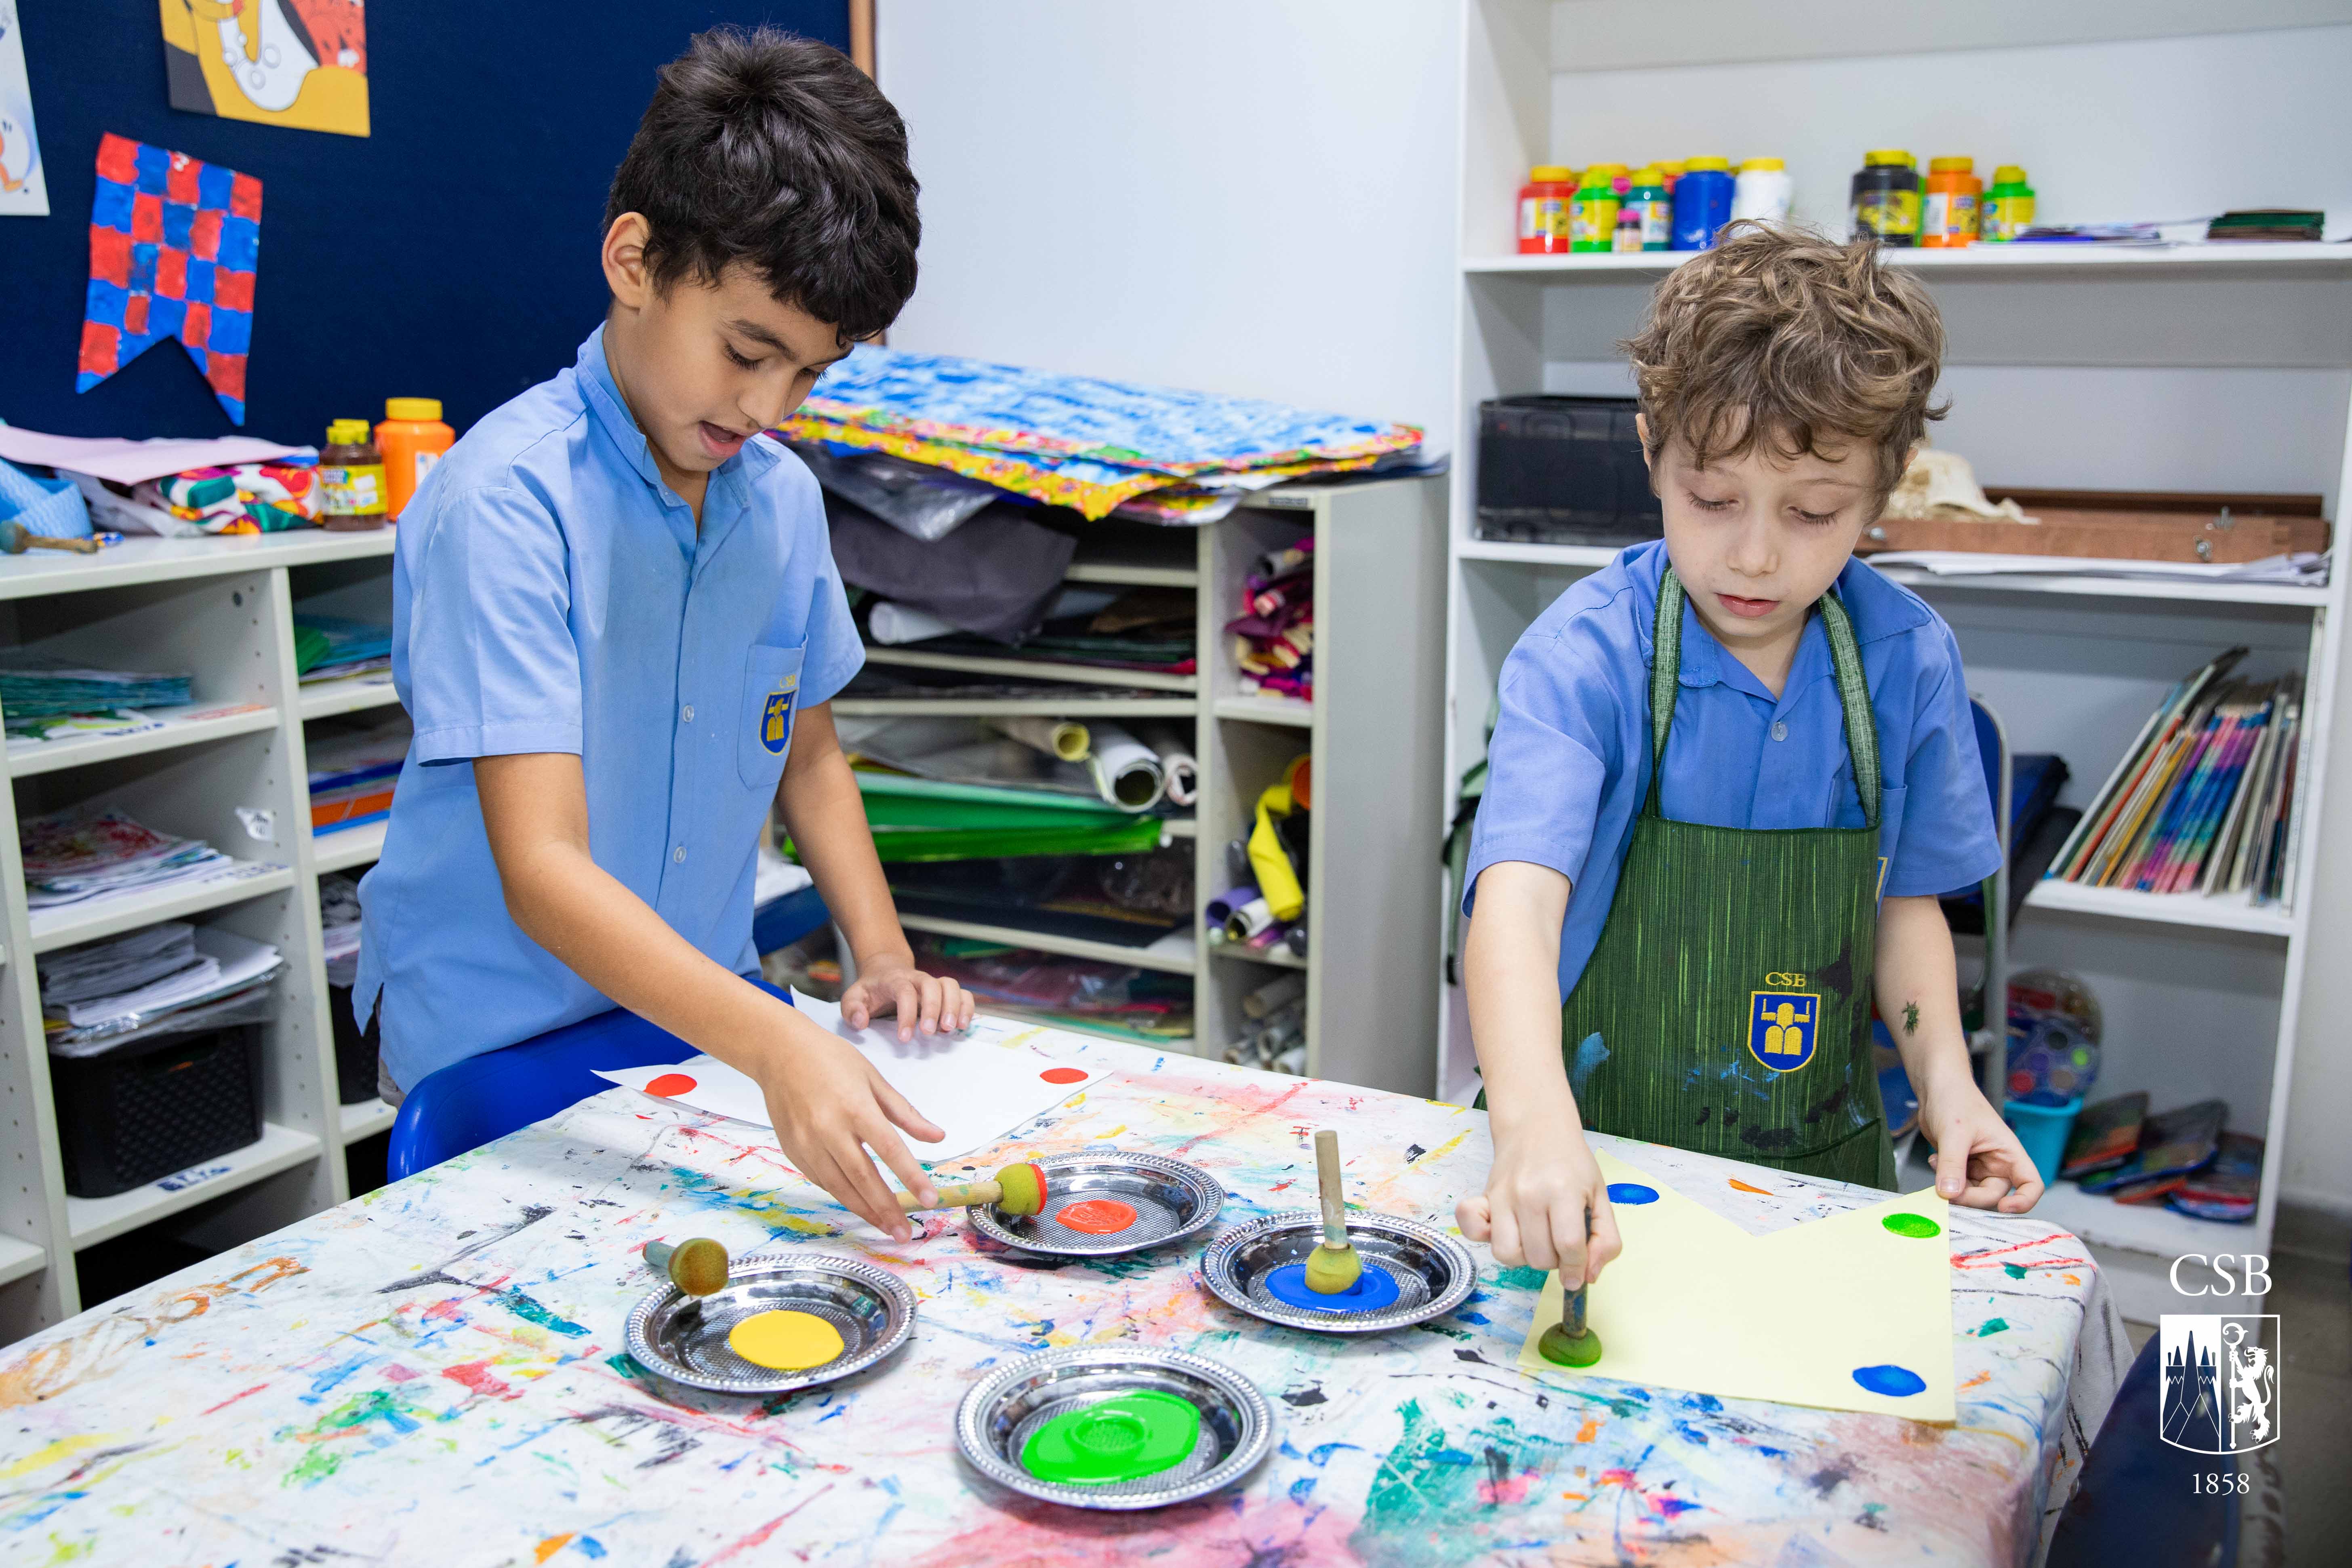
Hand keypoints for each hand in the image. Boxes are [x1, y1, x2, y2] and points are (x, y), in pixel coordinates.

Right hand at [755, 1018, 944, 1240]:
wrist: (779, 1052)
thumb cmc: (830, 1059)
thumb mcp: (874, 1079)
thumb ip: (905, 1113)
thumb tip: (937, 1138)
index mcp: (855, 1107)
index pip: (890, 1150)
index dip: (912, 1178)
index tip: (929, 1200)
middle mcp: (829, 1129)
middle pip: (863, 1178)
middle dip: (887, 1209)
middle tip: (906, 1232)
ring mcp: (807, 1142)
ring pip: (839, 1187)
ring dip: (865, 1211)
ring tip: (886, 1228)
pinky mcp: (792, 1150)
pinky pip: (821, 1180)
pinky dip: (841, 1194)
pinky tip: (859, 1204)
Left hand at [841, 954, 974, 1040]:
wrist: (885, 971)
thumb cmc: (871, 990)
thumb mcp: (853, 996)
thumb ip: (852, 1009)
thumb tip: (861, 1022)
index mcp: (894, 980)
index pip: (904, 991)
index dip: (906, 1014)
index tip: (904, 1038)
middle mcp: (917, 979)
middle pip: (932, 985)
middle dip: (934, 1008)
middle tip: (930, 1033)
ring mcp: (933, 983)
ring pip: (951, 986)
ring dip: (954, 1007)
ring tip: (951, 1029)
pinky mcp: (945, 991)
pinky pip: (963, 993)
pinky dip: (967, 1007)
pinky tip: (962, 1026)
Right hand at [1457, 1126, 1622, 1286]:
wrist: (1537, 1126)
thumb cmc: (1571, 1163)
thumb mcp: (1601, 1196)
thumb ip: (1605, 1239)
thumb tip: (1588, 1277)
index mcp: (1563, 1191)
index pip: (1568, 1247)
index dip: (1577, 1268)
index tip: (1578, 1271)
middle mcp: (1529, 1194)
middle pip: (1539, 1257)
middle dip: (1555, 1262)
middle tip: (1561, 1243)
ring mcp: (1503, 1196)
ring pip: (1508, 1254)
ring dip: (1525, 1257)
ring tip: (1537, 1240)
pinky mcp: (1485, 1197)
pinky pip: (1472, 1231)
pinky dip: (1484, 1238)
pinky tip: (1505, 1231)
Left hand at [1918, 1068, 2043, 1211]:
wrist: (1936, 1087)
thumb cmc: (1955, 1099)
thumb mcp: (1954, 1133)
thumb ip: (1952, 1164)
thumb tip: (1950, 1194)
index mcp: (2009, 1152)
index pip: (2031, 1184)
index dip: (2024, 1202)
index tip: (2003, 1208)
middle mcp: (1997, 1163)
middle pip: (1993, 1196)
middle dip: (1970, 1197)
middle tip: (1947, 1191)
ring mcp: (1979, 1166)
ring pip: (1972, 1194)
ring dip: (1954, 1190)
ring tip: (1938, 1167)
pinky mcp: (1961, 1167)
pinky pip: (1956, 1186)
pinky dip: (1944, 1181)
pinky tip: (1934, 1161)